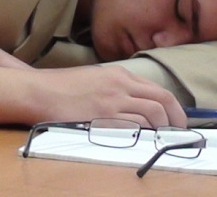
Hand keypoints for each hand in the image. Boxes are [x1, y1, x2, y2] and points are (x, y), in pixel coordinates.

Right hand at [0, 64, 186, 128]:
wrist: (37, 91)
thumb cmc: (60, 88)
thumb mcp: (93, 79)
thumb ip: (115, 88)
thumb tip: (134, 105)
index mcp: (119, 74)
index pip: (157, 89)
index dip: (173, 107)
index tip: (176, 120)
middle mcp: (120, 85)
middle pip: (163, 100)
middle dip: (176, 119)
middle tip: (179, 133)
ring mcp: (112, 101)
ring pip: (153, 114)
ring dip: (162, 129)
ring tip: (162, 140)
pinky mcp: (103, 116)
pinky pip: (134, 126)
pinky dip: (144, 134)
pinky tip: (144, 141)